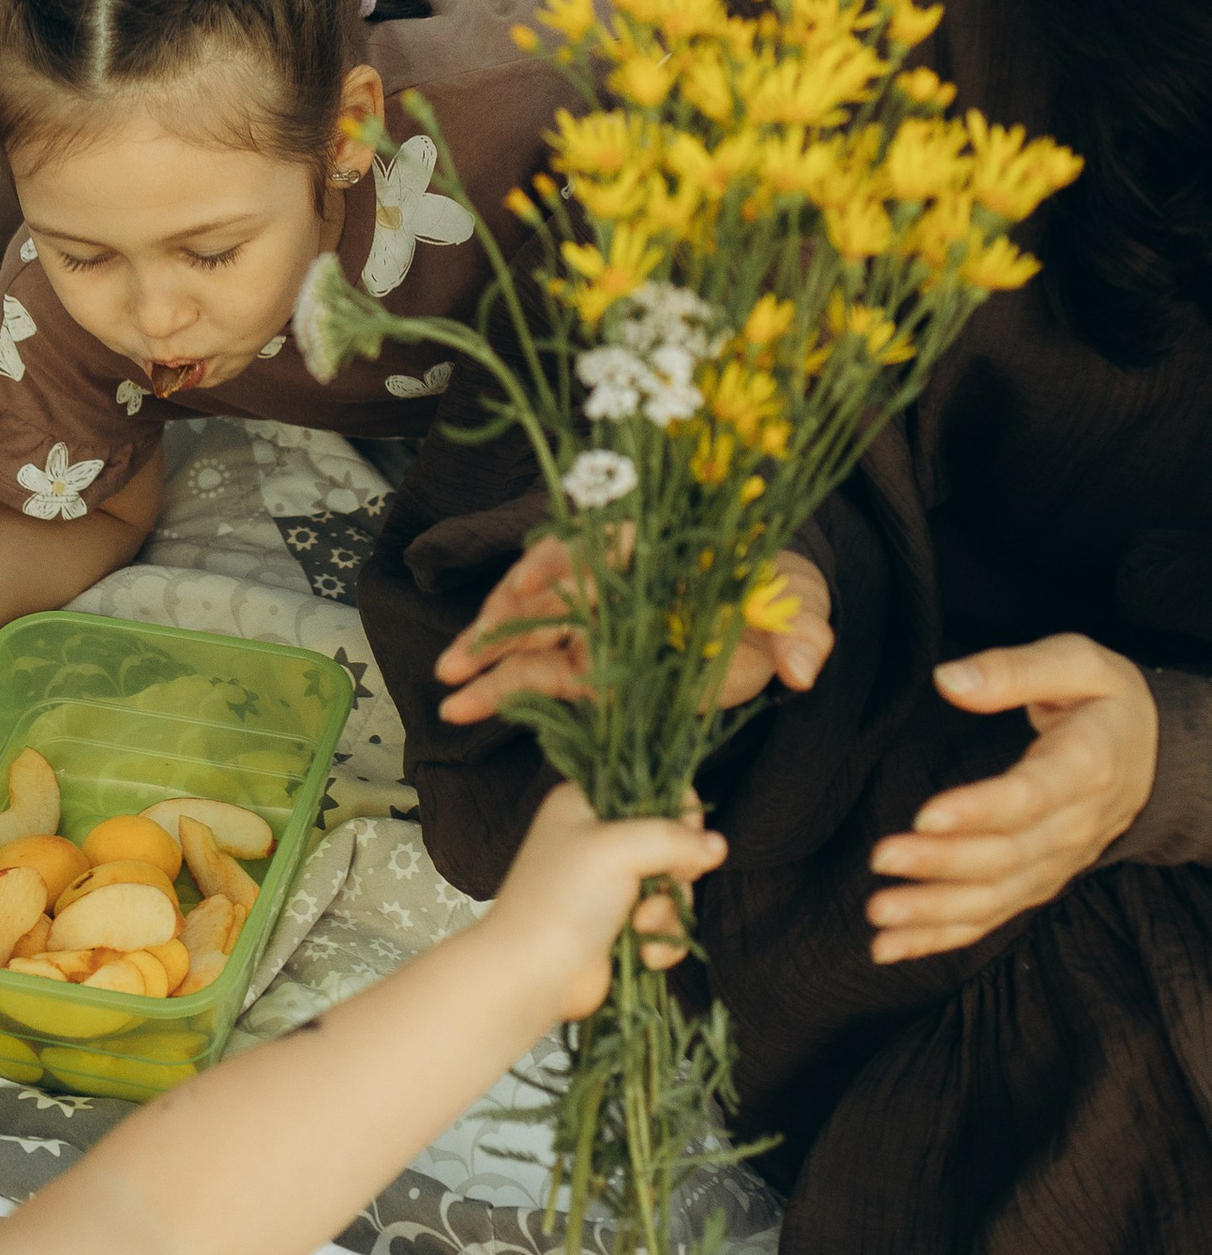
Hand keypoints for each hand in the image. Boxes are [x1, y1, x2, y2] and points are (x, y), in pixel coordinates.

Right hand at [434, 538, 833, 724]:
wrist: (774, 626)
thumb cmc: (778, 595)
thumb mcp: (796, 606)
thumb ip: (800, 632)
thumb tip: (805, 666)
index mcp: (654, 552)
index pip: (596, 546)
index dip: (558, 561)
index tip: (529, 582)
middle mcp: (614, 587)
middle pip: (546, 593)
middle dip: (503, 618)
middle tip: (468, 647)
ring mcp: (598, 631)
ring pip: (532, 639)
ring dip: (486, 659)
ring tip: (448, 685)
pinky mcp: (594, 674)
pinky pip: (539, 681)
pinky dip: (501, 693)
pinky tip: (463, 708)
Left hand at [478, 781, 728, 1023]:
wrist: (532, 975)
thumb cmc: (563, 900)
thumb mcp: (618, 848)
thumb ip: (673, 837)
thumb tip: (717, 845)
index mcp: (586, 804)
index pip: (652, 787)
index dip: (678, 809)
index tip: (685, 832)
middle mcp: (598, 840)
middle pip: (672, 840)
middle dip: (675, 870)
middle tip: (662, 882)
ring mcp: (610, 886)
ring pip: (674, 887)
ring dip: (666, 911)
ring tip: (640, 924)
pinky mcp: (622, 926)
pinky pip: (667, 925)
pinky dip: (662, 940)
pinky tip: (643, 952)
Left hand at [867, 635, 1157, 963]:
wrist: (1154, 755)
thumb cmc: (1104, 703)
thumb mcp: (1078, 663)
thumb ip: (1014, 670)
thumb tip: (948, 679)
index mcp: (1086, 766)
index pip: (1030, 797)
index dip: (979, 811)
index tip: (925, 816)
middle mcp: (1074, 825)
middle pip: (1006, 856)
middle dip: (941, 863)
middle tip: (881, 858)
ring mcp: (1057, 862)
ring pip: (995, 898)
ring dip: (933, 911)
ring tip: (879, 912)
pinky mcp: (1038, 883)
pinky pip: (990, 918)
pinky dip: (939, 937)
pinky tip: (890, 946)